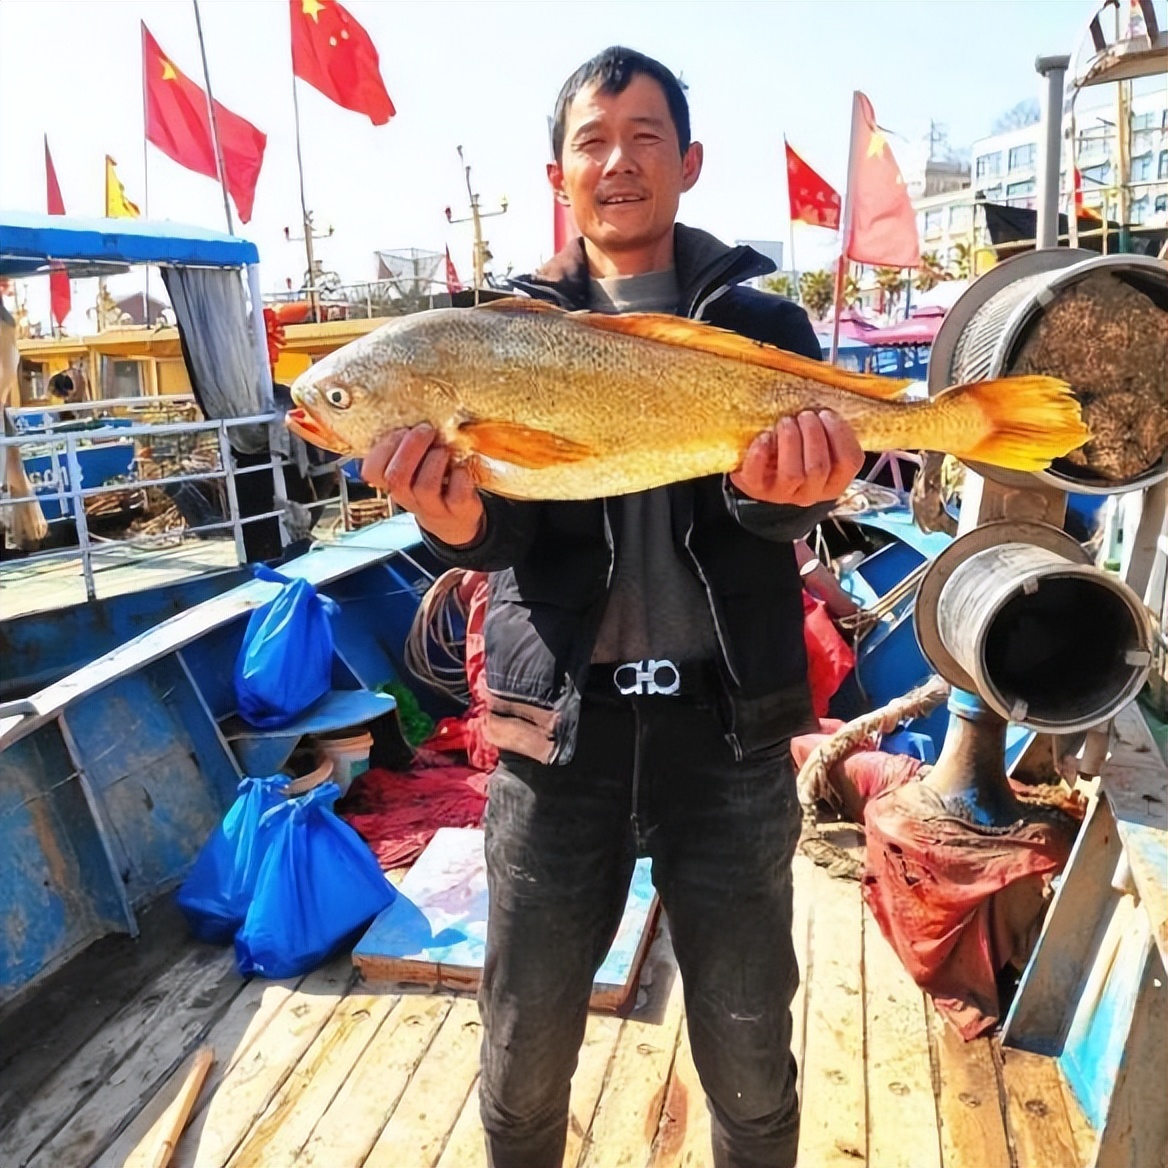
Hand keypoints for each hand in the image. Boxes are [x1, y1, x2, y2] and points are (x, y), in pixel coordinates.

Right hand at [361, 424, 484, 546]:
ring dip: (435, 460)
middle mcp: (408, 497)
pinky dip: (461, 476)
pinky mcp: (458, 510)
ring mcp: (432, 506)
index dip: (384, 448)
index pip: (371, 470)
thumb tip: (409, 414)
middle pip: (397, 477)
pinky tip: (461, 468)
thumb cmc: (431, 482)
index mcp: (391, 482)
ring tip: (444, 450)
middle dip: (411, 447)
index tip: (401, 431)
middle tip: (426, 430)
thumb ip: (405, 446)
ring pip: (426, 486)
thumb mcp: (411, 466)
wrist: (453, 519)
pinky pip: (457, 495)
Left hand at [730, 410, 862, 506]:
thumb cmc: (795, 447)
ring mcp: (782, 494)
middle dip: (813, 434)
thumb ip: (829, 428)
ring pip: (793, 474)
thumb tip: (830, 403)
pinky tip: (764, 436)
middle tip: (805, 415)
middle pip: (819, 467)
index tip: (827, 414)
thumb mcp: (819, 439)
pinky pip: (758, 475)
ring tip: (786, 421)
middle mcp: (811, 492)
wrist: (761, 464)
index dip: (840, 434)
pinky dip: (760, 453)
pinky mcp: (756, 488)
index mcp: (834, 481)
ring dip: (791, 440)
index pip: (849, 462)